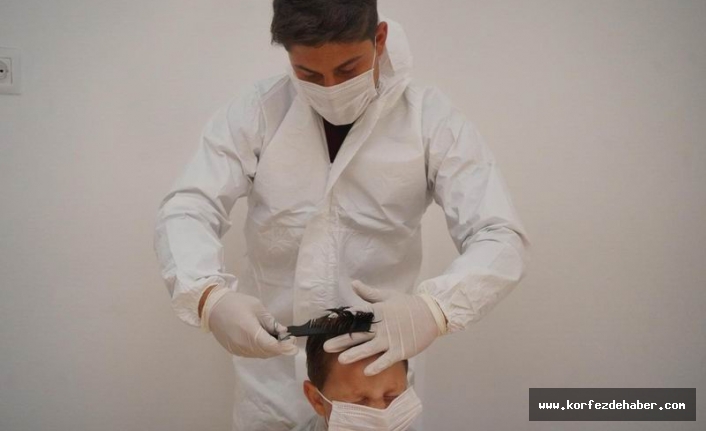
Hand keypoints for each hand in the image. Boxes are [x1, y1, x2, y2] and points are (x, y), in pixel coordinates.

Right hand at [207, 289, 297, 357]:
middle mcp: (244, 345)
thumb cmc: (236, 303)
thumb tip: (284, 332)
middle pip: (267, 352)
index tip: (294, 344)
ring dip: (271, 350)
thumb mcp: (257, 308)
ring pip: (260, 355)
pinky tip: (263, 341)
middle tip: (288, 340)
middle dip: (280, 348)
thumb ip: (271, 322)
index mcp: (250, 332)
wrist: (212, 308)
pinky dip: (261, 350)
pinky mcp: (233, 351)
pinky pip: (252, 354)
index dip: (285, 347)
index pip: (272, 346)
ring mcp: (238, 350)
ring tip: (276, 339)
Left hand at [323, 280, 440, 375]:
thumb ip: (369, 293)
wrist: (431, 314)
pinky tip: (366, 372)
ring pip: (369, 349)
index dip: (342, 319)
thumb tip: (353, 283)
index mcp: (377, 311)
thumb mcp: (388, 296)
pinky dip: (377, 366)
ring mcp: (391, 340)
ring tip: (341, 360)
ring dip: (354, 354)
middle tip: (326, 346)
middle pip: (358, 334)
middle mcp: (381, 327)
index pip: (356, 315)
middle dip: (341, 340)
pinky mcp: (400, 351)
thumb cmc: (408, 304)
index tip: (328, 323)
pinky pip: (386, 360)